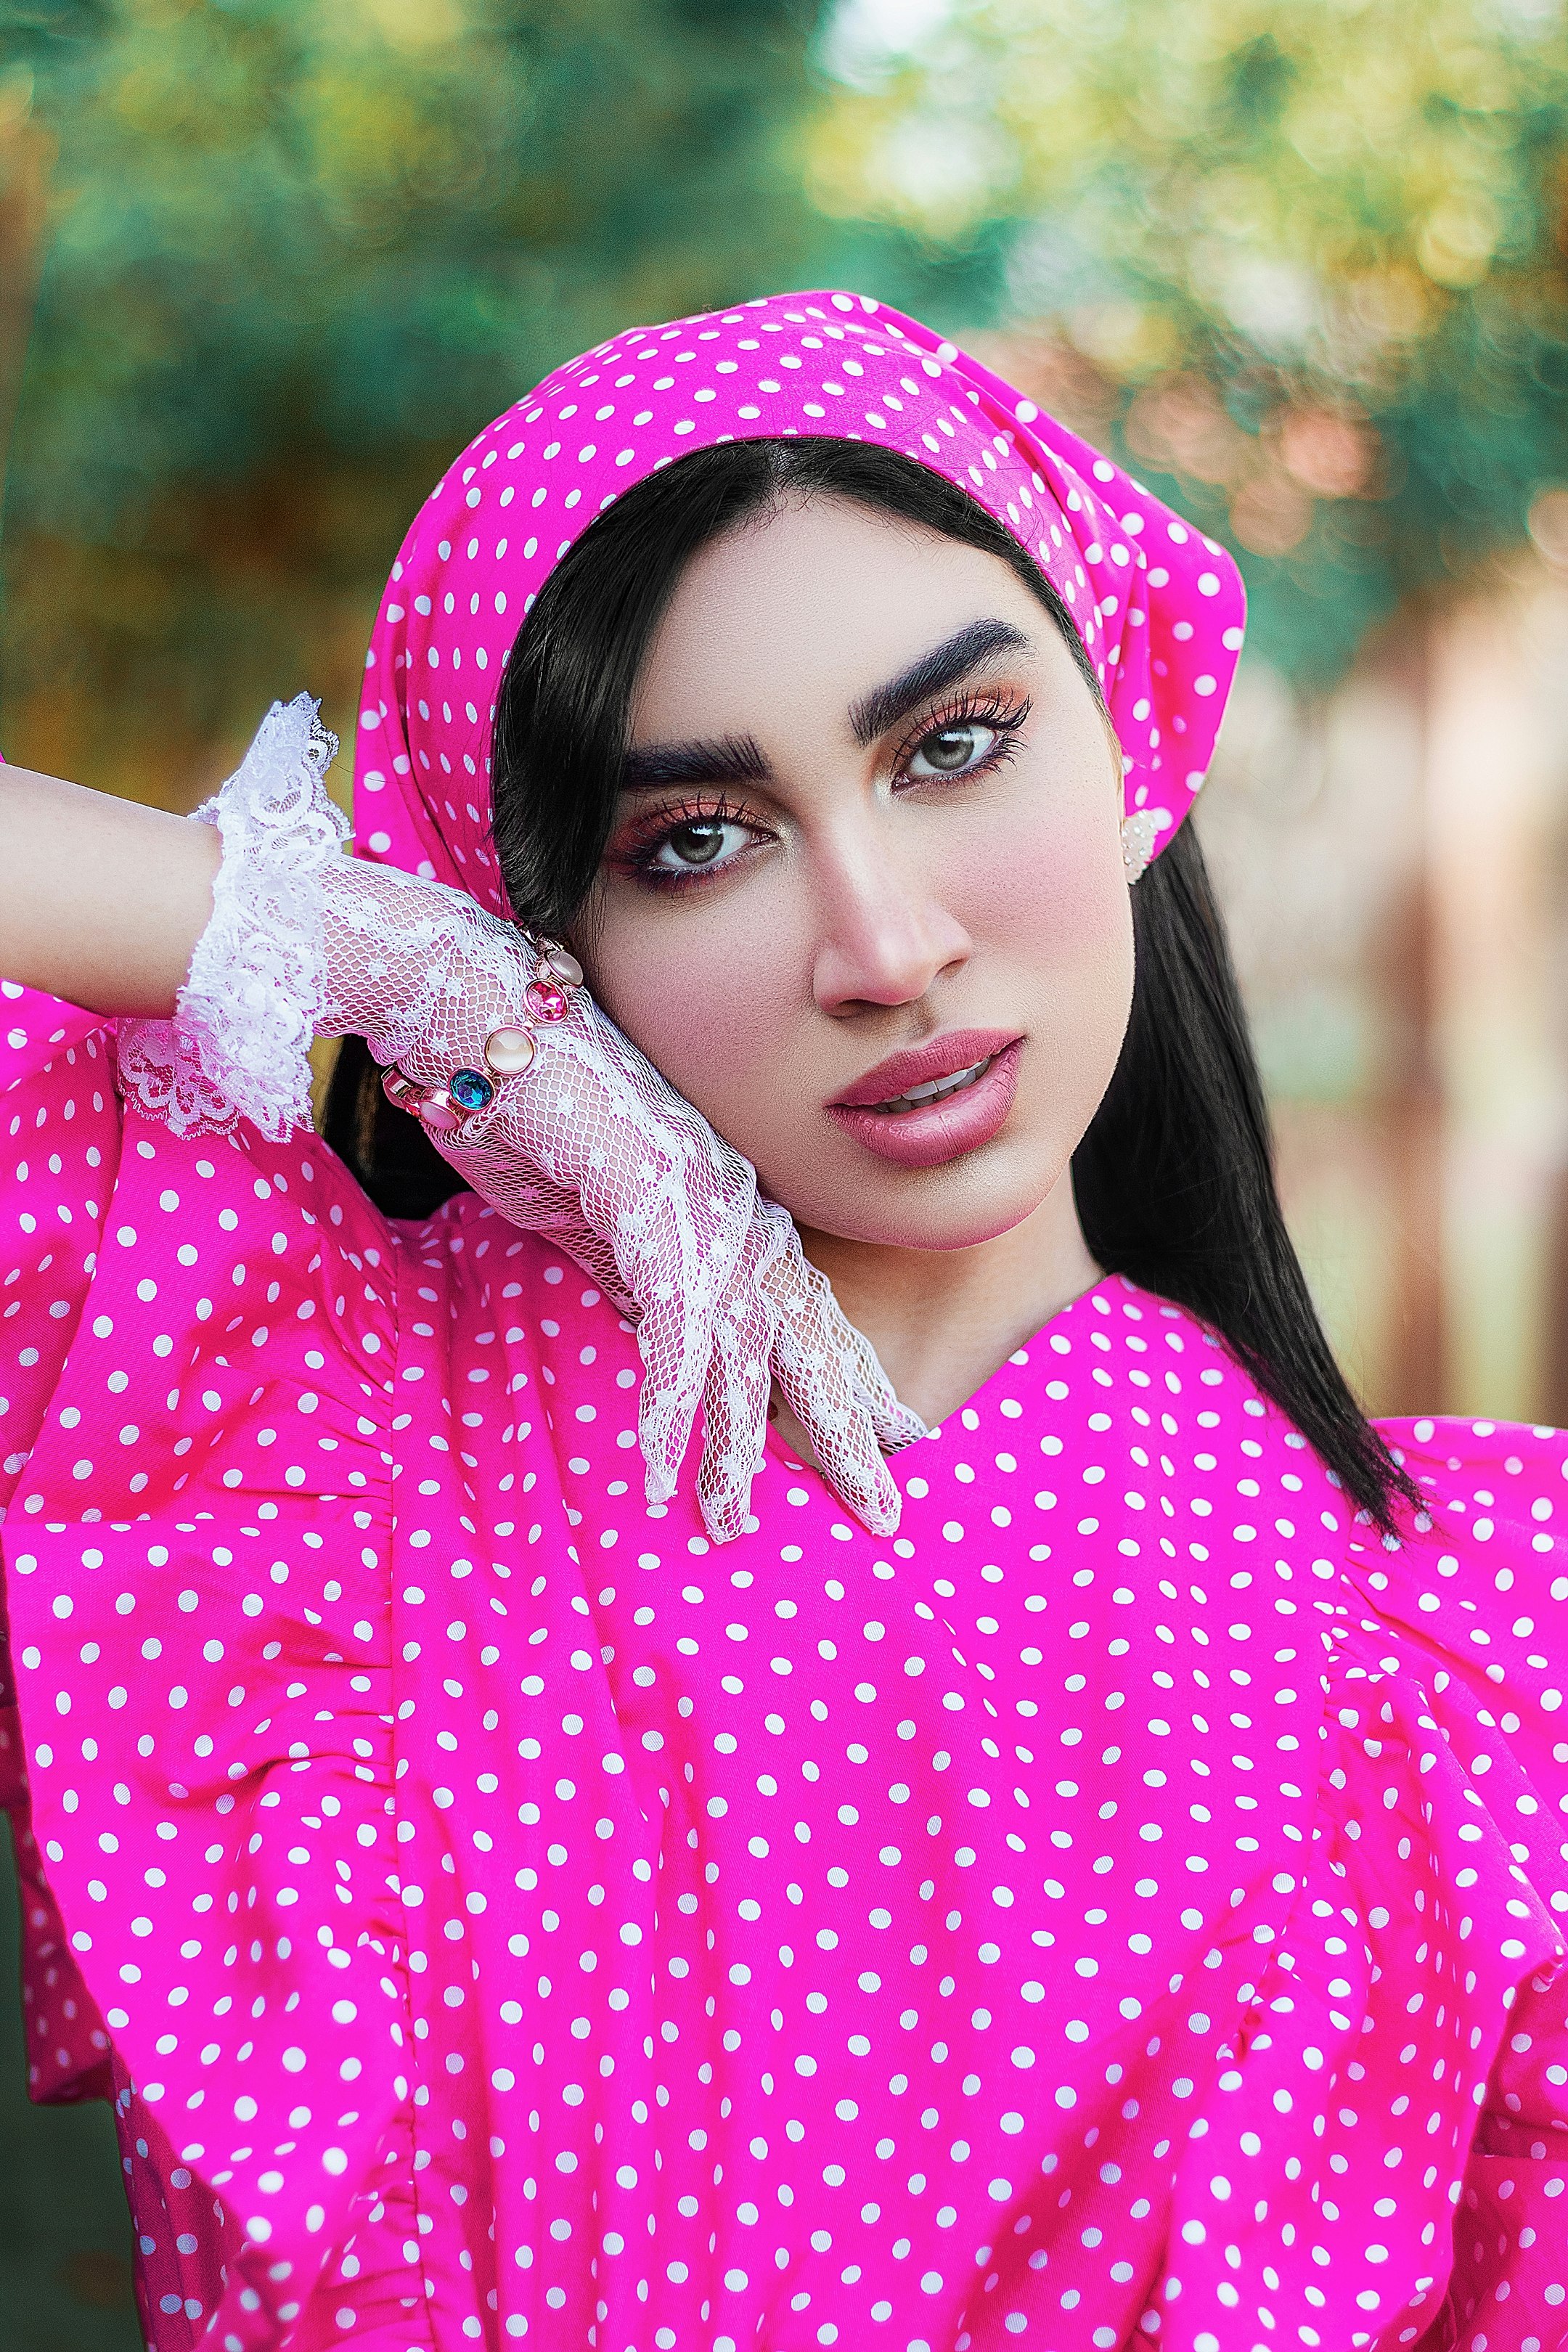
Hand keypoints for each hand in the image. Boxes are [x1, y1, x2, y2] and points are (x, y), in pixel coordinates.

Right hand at [318, 855, 923, 1539]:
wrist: (466, 1003)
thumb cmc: (515, 1093)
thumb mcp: (577, 1205)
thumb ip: (625, 1267)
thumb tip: (661, 1336)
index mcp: (719, 1196)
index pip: (797, 1300)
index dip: (841, 1372)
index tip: (887, 1433)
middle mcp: (727, 1201)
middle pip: (800, 1334)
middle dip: (845, 1428)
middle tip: (884, 1511)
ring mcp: (695, 1205)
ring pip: (743, 1351)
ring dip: (734, 1449)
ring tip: (735, 1527)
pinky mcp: (648, 1208)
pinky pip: (671, 1333)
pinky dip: (666, 1409)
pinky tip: (657, 1476)